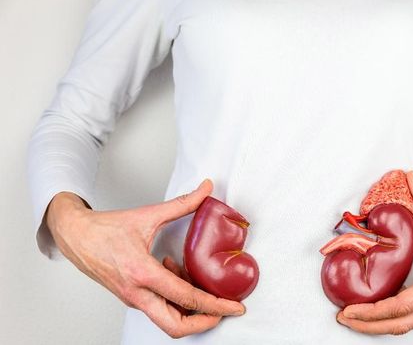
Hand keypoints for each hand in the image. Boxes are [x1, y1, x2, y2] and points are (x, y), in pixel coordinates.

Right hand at [46, 179, 245, 338]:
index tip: (234, 307)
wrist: (74, 236)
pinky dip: (175, 298)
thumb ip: (182, 203)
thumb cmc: (104, 229)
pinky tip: (177, 272)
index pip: (186, 298)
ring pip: (167, 320)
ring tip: (200, 283)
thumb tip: (206, 189)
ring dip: (189, 308)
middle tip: (225, 310)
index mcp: (143, 273)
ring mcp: (133, 299)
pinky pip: (159, 307)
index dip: (215, 305)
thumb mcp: (147, 215)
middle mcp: (137, 293)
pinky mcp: (131, 298)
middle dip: (204, 322)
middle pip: (175, 326)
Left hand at [336, 170, 412, 334]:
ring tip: (357, 319)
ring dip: (380, 326)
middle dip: (368, 326)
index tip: (351, 310)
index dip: (373, 312)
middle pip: (400, 325)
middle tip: (344, 319)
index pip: (403, 305)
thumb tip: (410, 180)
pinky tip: (381, 314)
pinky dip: (395, 321)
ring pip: (408, 327)